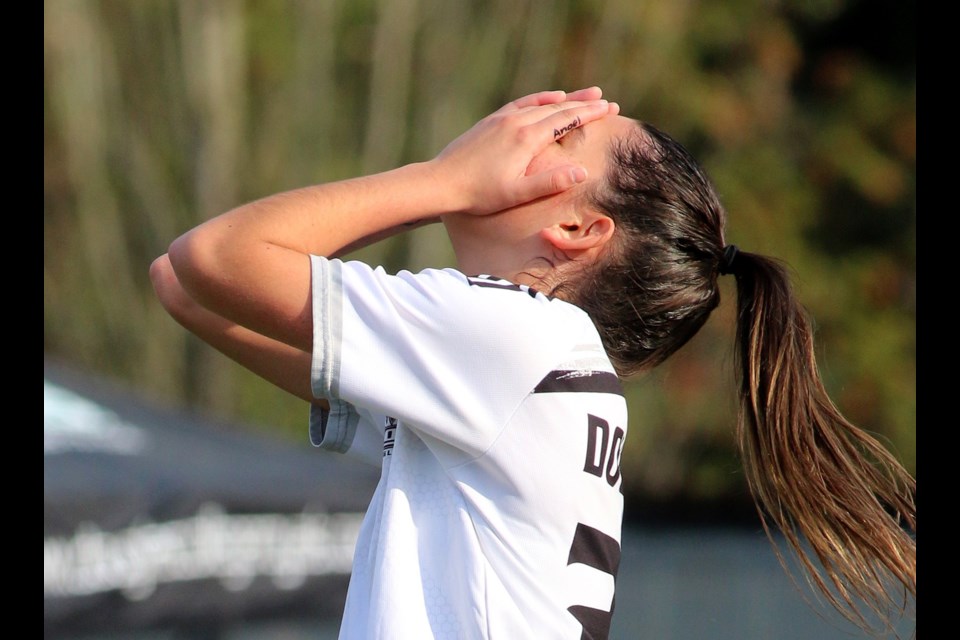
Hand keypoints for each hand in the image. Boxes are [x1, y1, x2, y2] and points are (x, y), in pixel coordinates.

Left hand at [430, 87, 618, 214]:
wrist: (441, 182)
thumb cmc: (480, 194)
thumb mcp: (518, 194)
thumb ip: (550, 182)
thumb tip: (582, 172)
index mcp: (527, 139)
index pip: (566, 120)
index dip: (590, 113)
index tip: (610, 108)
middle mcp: (517, 122)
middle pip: (558, 108)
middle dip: (584, 104)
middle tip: (607, 101)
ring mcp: (502, 119)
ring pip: (541, 104)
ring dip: (565, 99)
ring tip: (585, 94)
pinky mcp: (491, 121)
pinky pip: (522, 104)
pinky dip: (540, 99)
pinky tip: (548, 98)